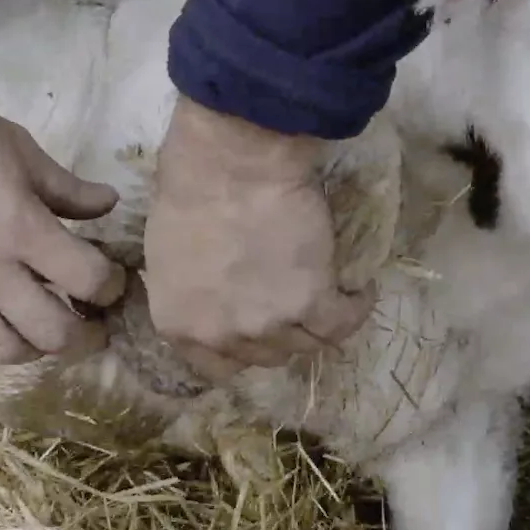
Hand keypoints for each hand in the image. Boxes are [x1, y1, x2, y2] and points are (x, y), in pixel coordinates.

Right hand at [0, 17, 123, 363]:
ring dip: (37, 347)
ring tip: (47, 329)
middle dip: (85, 335)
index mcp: (20, 229)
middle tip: (94, 323)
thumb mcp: (20, 150)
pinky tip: (3, 317)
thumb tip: (107, 204)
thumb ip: (67, 189)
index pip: (87, 280)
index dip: (112, 286)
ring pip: (6, 350)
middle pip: (53, 334)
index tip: (115, 281)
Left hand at [142, 95, 373, 383]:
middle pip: (266, 356)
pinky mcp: (311, 303)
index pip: (217, 366)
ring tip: (334, 296)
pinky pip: (341, 323)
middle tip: (293, 304)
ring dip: (320, 324)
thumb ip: (191, 291)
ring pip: (306, 345)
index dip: (241, 349)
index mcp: (180, 326)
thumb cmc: (190, 189)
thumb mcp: (168, 255)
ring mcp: (267, 324)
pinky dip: (355, 309)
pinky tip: (360, 292)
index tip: (255, 328)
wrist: (231, 163)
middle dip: (280, 335)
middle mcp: (222, 336)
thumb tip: (212, 296)